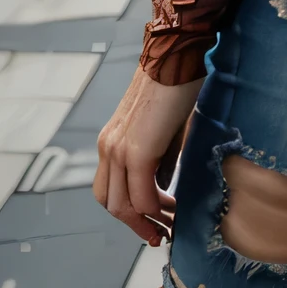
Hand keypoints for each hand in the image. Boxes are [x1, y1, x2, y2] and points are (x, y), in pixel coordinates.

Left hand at [94, 65, 202, 243]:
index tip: (156, 223)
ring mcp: (118, 149)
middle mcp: (108, 147)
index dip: (131, 212)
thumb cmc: (176, 85)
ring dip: (146, 222)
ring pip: (121, 205)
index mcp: (112, 141)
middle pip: (110, 203)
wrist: (178, 54)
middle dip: (136, 224)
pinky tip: (175, 208)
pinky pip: (141, 196)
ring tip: (171, 225)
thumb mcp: (165, 130)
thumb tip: (162, 190)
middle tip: (161, 233)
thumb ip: (159, 161)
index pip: (110, 190)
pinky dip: (157, 210)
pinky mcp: (136, 151)